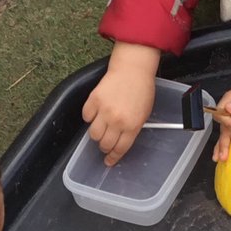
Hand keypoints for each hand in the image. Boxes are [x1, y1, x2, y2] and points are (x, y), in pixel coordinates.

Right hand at [82, 42, 160, 166]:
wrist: (132, 69)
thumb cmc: (141, 90)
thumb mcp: (144, 114)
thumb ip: (133, 129)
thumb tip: (121, 141)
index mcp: (132, 126)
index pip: (120, 149)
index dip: (113, 158)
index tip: (108, 161)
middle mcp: (117, 121)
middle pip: (104, 144)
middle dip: (104, 146)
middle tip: (105, 143)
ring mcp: (104, 111)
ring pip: (93, 134)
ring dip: (96, 134)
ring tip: (100, 129)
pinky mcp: (94, 100)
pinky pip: (86, 116)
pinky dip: (89, 117)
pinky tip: (95, 113)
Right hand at [212, 71, 230, 161]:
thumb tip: (229, 108)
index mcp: (227, 102)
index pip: (222, 116)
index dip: (230, 122)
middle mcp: (228, 112)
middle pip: (222, 128)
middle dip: (223, 142)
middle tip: (222, 156)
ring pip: (226, 135)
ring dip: (225, 146)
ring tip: (221, 158)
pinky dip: (230, 146)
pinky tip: (226, 155)